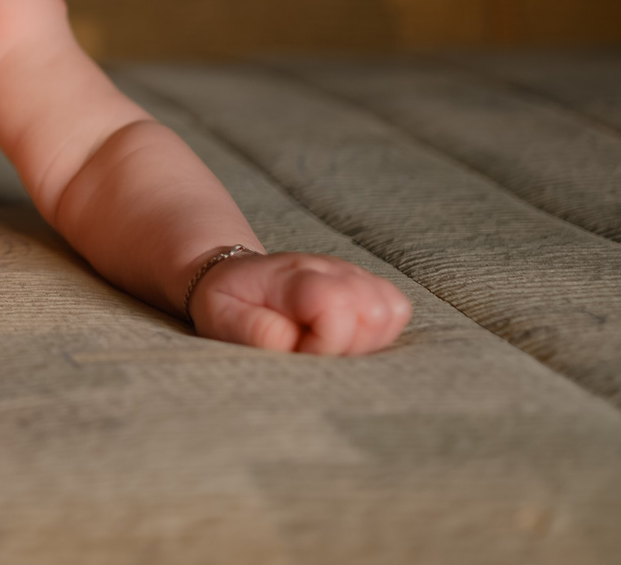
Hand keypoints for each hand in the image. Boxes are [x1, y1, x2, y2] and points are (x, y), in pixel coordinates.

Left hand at [188, 251, 411, 354]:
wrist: (235, 277)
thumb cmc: (229, 304)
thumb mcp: (223, 318)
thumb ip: (257, 332)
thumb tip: (294, 344)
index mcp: (292, 276)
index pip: (337, 305)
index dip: (326, 344)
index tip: (299, 352)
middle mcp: (329, 268)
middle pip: (375, 311)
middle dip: (350, 347)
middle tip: (314, 349)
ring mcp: (351, 273)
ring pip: (392, 310)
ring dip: (368, 340)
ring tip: (329, 343)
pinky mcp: (366, 284)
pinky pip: (396, 309)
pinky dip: (379, 331)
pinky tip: (346, 335)